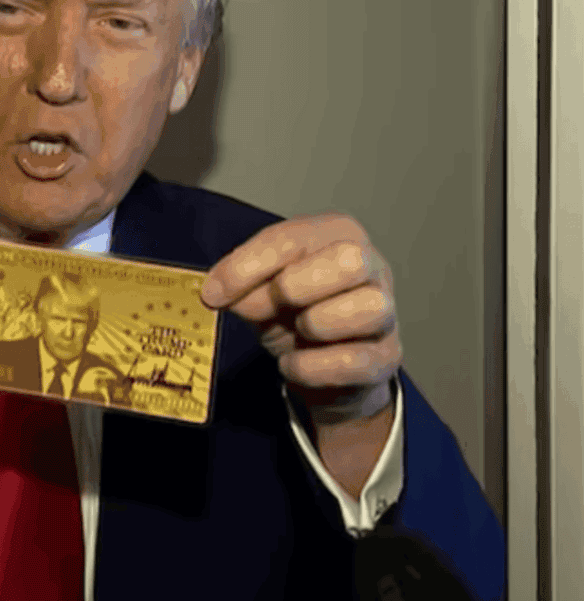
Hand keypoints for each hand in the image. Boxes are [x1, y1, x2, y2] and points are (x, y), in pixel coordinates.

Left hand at [200, 211, 400, 420]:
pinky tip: (295, 363)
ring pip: (368, 308)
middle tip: (266, 309)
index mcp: (336, 234)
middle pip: (349, 260)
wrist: (325, 367)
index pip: (292, 238)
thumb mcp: (261, 291)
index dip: (246, 266)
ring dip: (314, 325)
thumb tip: (218, 292)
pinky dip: (313, 367)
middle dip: (294, 286)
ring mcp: (386, 312)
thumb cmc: (295, 313)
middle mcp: (371, 265)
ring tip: (295, 333)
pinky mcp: (387, 357)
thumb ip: (242, 285)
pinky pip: (355, 361)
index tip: (213, 293)